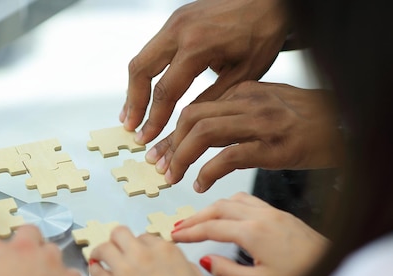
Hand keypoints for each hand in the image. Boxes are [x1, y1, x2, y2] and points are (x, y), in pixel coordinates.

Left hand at [89, 226, 215, 275]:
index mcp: (165, 250)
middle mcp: (142, 255)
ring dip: (102, 251)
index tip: (138, 252)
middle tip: (116, 249)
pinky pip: (96, 271)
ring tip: (100, 257)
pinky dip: (96, 270)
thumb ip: (184, 267)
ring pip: (104, 248)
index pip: (145, 237)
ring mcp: (124, 270)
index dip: (140, 245)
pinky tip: (98, 272)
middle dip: (118, 240)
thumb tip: (177, 266)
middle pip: (120, 234)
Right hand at [122, 0, 288, 143]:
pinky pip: (152, 49)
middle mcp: (179, 30)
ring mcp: (174, 21)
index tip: (147, 137)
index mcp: (197, 46)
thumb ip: (210, 99)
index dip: (154, 119)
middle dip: (134, 103)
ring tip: (132, 113)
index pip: (165, 90)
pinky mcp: (176, 20)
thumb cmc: (263, 34)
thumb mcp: (243, 75)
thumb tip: (183, 124)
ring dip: (134, 88)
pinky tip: (146, 90)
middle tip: (131, 128)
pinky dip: (146, 73)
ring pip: (141, 59)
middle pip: (141, 71)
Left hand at [146, 82, 342, 191]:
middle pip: (192, 117)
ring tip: (174, 177)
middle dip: (170, 144)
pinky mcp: (273, 147)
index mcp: (244, 91)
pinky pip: (228, 157)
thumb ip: (236, 113)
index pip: (195, 108)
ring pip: (204, 133)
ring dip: (181, 157)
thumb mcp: (268, 105)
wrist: (346, 126)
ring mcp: (261, 123)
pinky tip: (201, 185)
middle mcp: (249, 102)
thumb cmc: (307, 120)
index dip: (172, 132)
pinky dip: (207, 173)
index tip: (159, 151)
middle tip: (160, 166)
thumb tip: (202, 131)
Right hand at [172, 192, 329, 275]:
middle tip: (179, 227)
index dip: (189, 232)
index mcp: (254, 233)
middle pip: (219, 208)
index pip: (212, 228)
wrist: (336, 271)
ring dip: (212, 208)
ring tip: (199, 220)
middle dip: (195, 217)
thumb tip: (206, 262)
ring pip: (233, 200)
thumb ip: (228, 271)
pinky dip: (230, 204)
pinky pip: (248, 200)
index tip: (174, 236)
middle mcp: (263, 217)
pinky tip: (228, 215)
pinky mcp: (282, 216)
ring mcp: (274, 213)